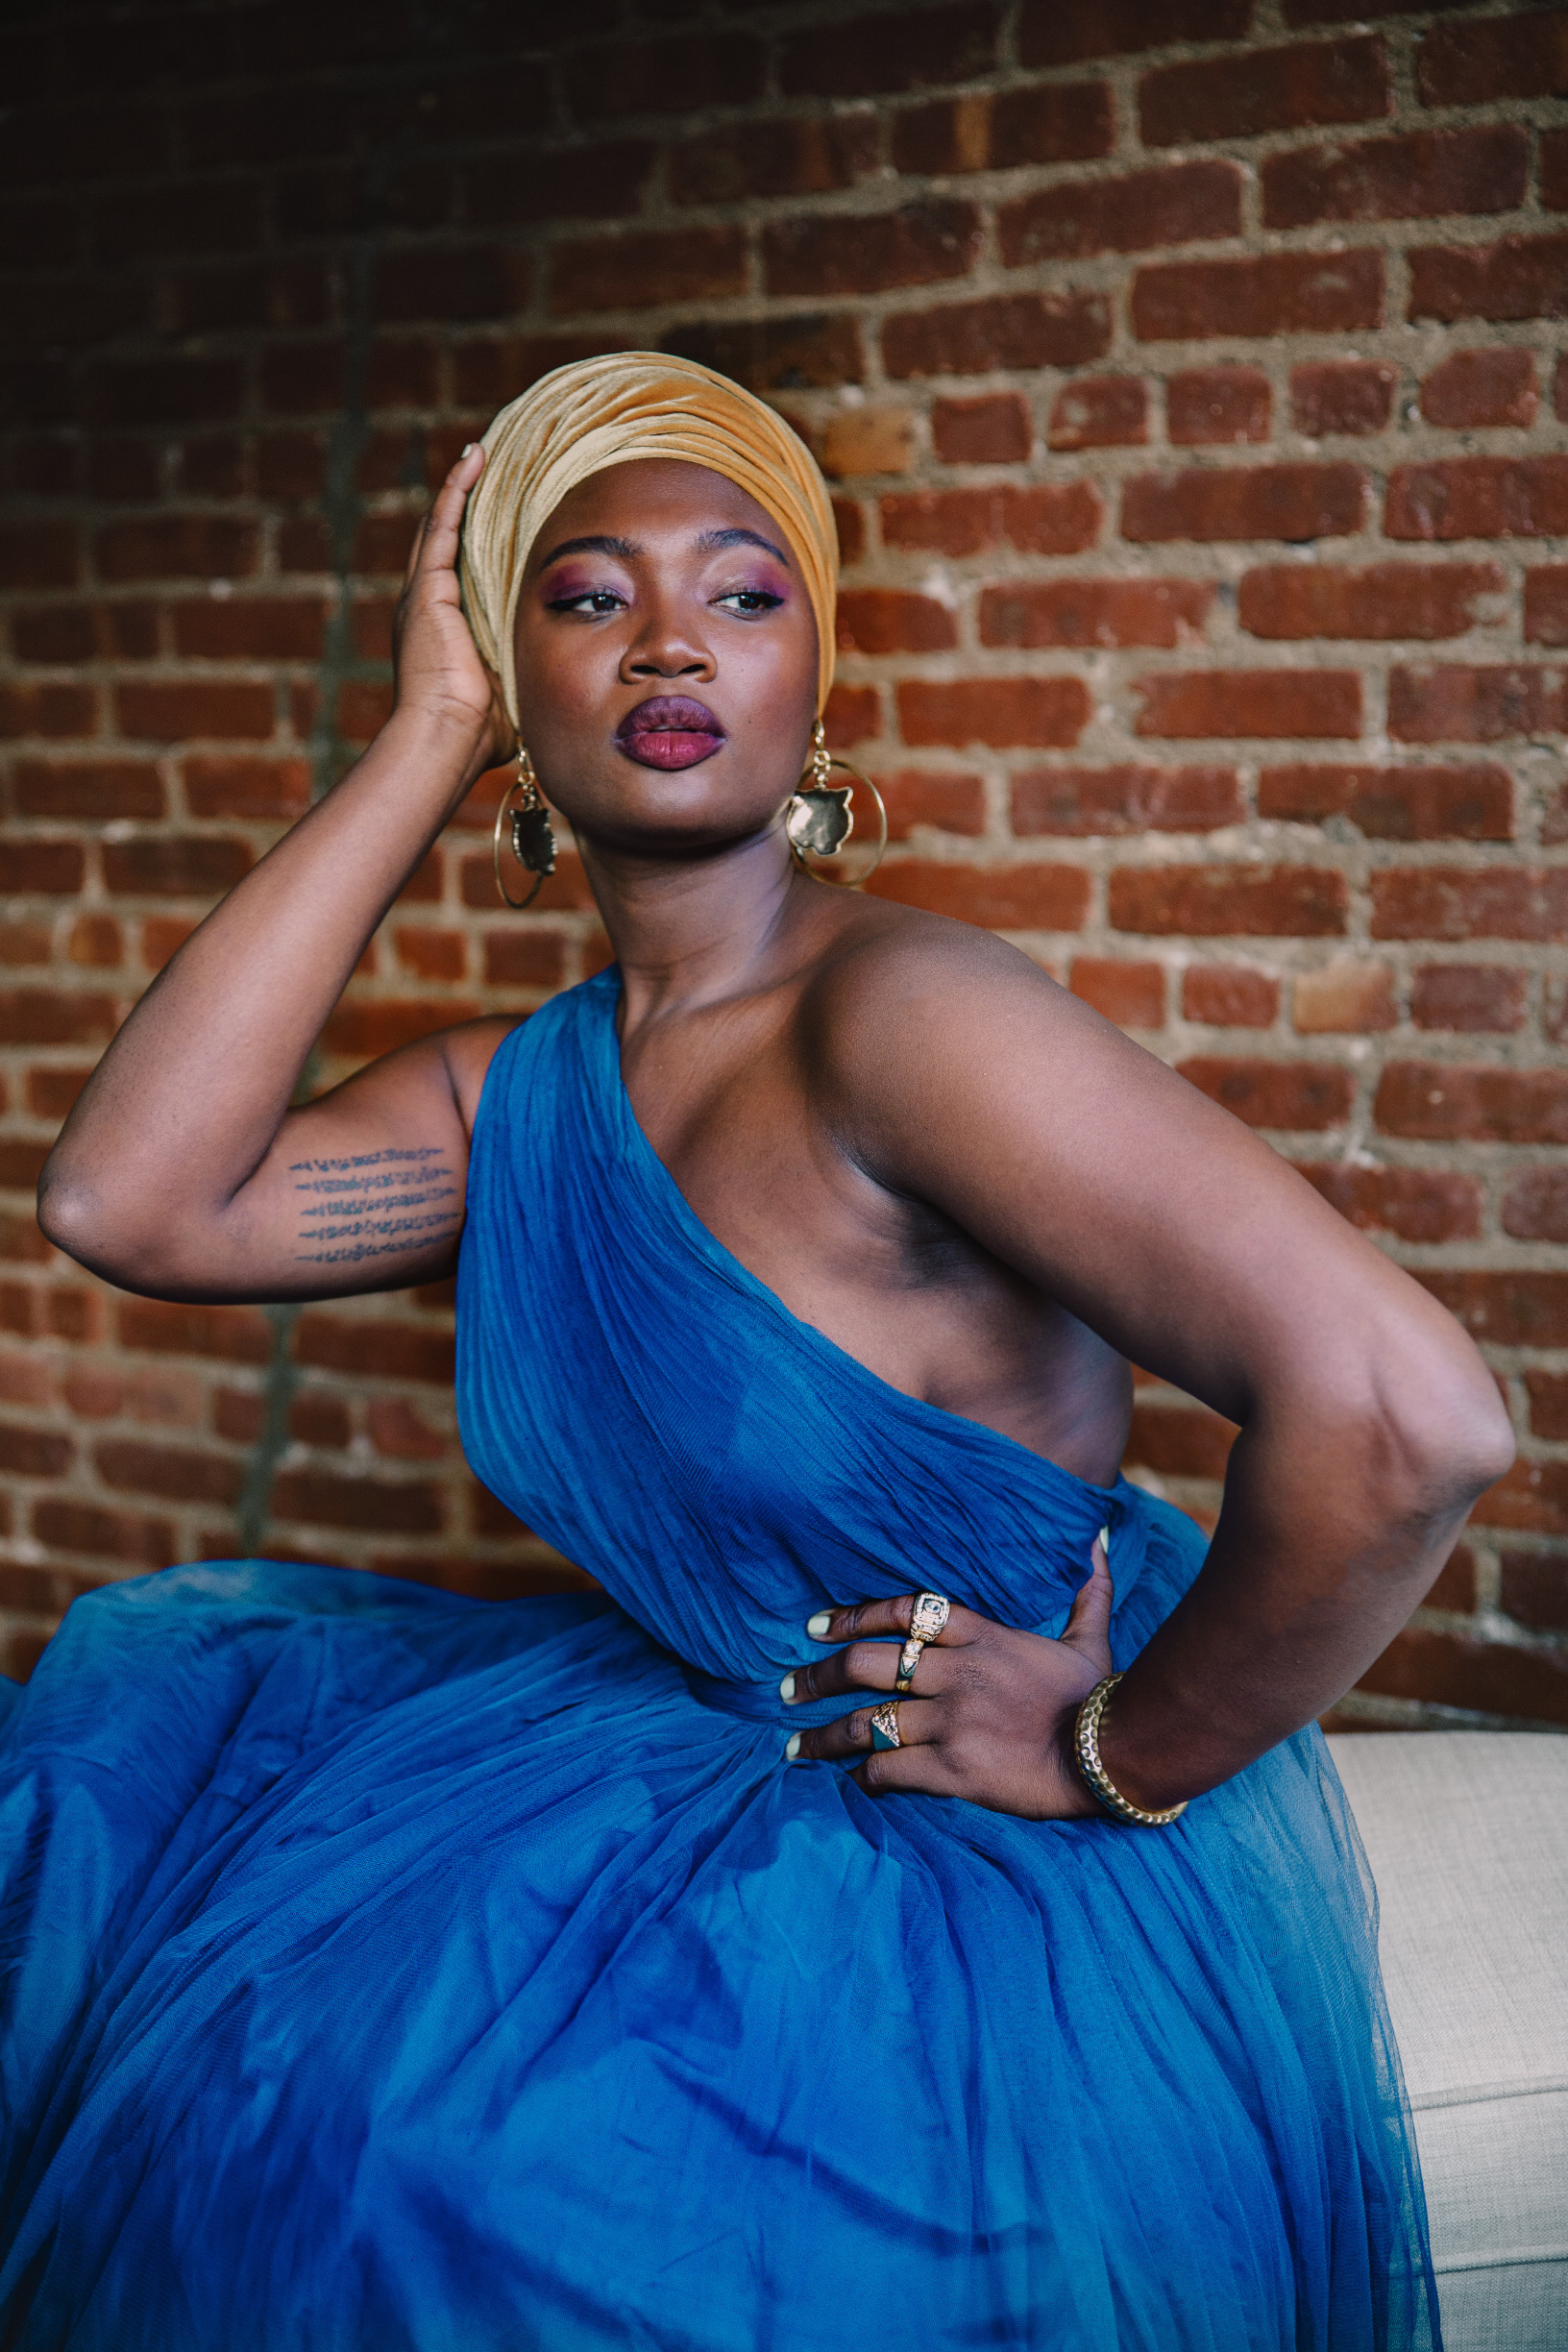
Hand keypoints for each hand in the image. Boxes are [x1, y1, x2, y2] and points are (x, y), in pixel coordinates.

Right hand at [391, 443, 511, 768]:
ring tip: (480, 453)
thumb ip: (522, 681)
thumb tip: (553, 691)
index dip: (475, 541)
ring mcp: (422, 596)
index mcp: (444, 631)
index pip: (460, 573)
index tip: (499, 514)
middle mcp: (427, 608)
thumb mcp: (506, 696)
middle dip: (464, 505)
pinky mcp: (426, 590)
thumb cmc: (476, 736)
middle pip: (444, 541)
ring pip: (441, 527)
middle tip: (487, 468)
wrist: (444, 740)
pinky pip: (442, 527)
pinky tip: (472, 462)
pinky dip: (455, 492)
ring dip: (460, 488)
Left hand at [783, 1538, 1113, 1817]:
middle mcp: (957, 1673)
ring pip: (865, 1722)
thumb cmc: (1102, 1699)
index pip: (902, 1611)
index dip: (852, 1616)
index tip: (817, 1626)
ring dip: (824, 1736)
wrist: (1115, 1758)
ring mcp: (951, 1722)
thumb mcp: (1091, 1639)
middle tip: (787, 1688)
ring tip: (796, 1746)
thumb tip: (1094, 1535)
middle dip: (818, 1676)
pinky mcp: (953, 1770)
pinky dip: (863, 1776)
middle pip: (867, 1665)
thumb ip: (1086, 1590)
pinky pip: (888, 1769)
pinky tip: (852, 1782)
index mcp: (983, 1635)